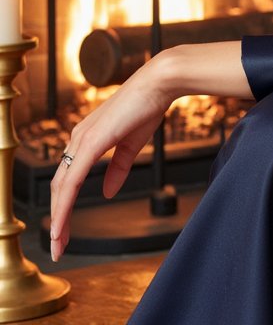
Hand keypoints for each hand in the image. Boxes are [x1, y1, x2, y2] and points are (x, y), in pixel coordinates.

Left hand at [49, 54, 172, 262]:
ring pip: (60, 187)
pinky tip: (62, 222)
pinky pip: (71, 180)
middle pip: (58, 186)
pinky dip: (64, 204)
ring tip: (59, 243)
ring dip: (58, 217)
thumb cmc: (148, 106)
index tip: (65, 232)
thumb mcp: (131, 144)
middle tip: (58, 246)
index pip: (67, 179)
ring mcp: (81, 140)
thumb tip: (107, 192)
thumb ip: (118, 168)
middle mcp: (77, 138)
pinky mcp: (90, 142)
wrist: (160, 82)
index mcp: (86, 138)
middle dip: (57, 219)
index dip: (63, 206)